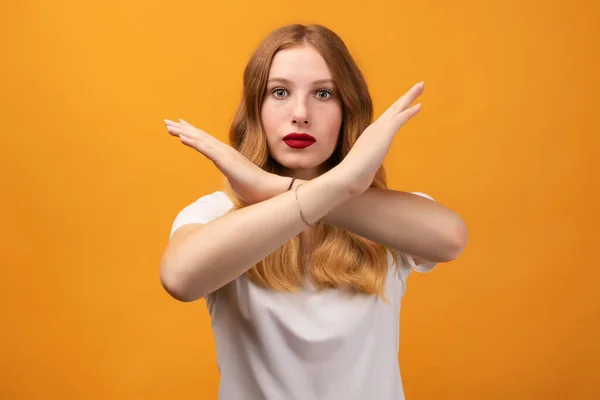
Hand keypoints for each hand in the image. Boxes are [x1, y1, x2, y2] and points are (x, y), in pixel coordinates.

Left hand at [164, 119, 285, 203]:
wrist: (269, 190)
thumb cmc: (256, 189)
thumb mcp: (238, 182)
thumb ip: (232, 178)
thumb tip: (232, 183)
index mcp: (227, 156)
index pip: (206, 142)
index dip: (193, 133)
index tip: (181, 128)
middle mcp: (225, 151)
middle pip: (200, 136)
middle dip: (183, 128)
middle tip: (167, 121)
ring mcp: (225, 154)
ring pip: (200, 140)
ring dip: (183, 132)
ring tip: (169, 126)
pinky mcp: (226, 161)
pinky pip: (206, 150)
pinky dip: (193, 142)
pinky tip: (182, 138)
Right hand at [332, 81, 423, 195]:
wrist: (347, 176)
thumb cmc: (353, 175)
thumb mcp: (362, 168)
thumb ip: (365, 167)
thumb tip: (363, 176)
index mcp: (371, 135)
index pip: (387, 118)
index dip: (398, 109)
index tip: (406, 102)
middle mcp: (375, 129)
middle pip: (394, 108)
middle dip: (406, 96)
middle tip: (418, 86)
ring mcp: (379, 130)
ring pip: (398, 108)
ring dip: (410, 96)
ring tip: (420, 86)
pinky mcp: (384, 134)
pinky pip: (400, 119)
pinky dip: (409, 112)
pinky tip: (419, 106)